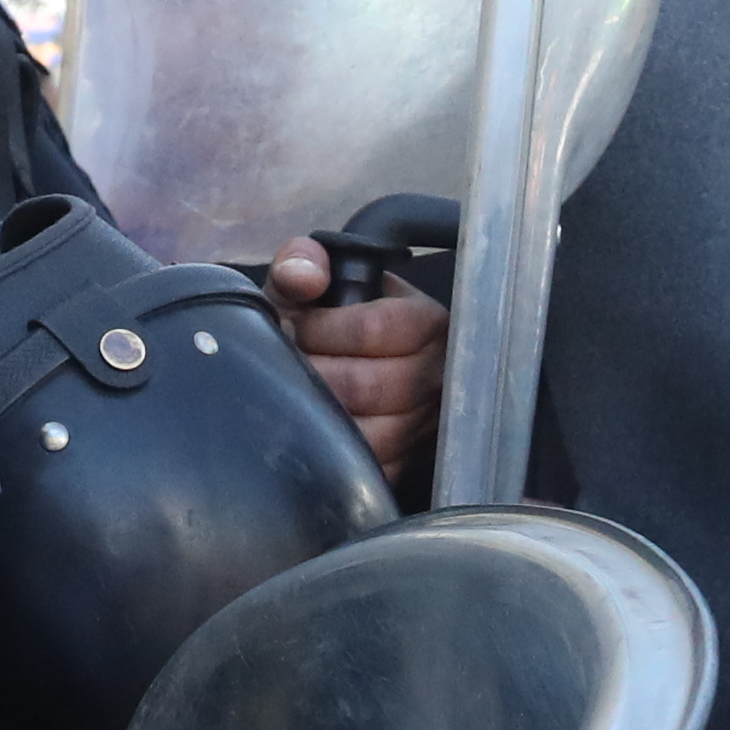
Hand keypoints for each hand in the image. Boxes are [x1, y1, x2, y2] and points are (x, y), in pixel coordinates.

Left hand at [262, 241, 443, 486]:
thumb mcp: (316, 284)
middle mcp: (436, 374)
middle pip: (368, 385)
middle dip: (315, 375)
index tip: (300, 327)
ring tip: (299, 394)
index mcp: (426, 321)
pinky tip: (314, 430)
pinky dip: (333, 454)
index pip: (374, 328)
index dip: (323, 329)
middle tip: (293, 365)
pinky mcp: (406, 464)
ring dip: (319, 415)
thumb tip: (303, 277)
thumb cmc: (329, 321)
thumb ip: (304, 261)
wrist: (342, 365)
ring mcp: (424, 424)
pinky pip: (368, 469)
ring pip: (368, 433)